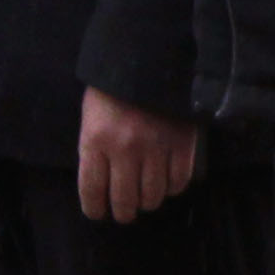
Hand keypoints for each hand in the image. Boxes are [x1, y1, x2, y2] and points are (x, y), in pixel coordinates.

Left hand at [76, 91, 201, 223]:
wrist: (151, 60)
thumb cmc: (114, 90)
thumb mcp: (92, 119)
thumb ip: (95, 150)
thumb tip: (103, 185)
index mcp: (96, 140)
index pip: (91, 189)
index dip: (94, 208)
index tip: (98, 213)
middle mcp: (125, 148)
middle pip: (124, 198)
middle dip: (123, 212)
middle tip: (125, 213)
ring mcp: (156, 146)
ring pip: (153, 195)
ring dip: (149, 202)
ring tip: (147, 199)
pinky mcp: (183, 142)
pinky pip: (179, 180)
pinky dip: (173, 188)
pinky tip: (168, 183)